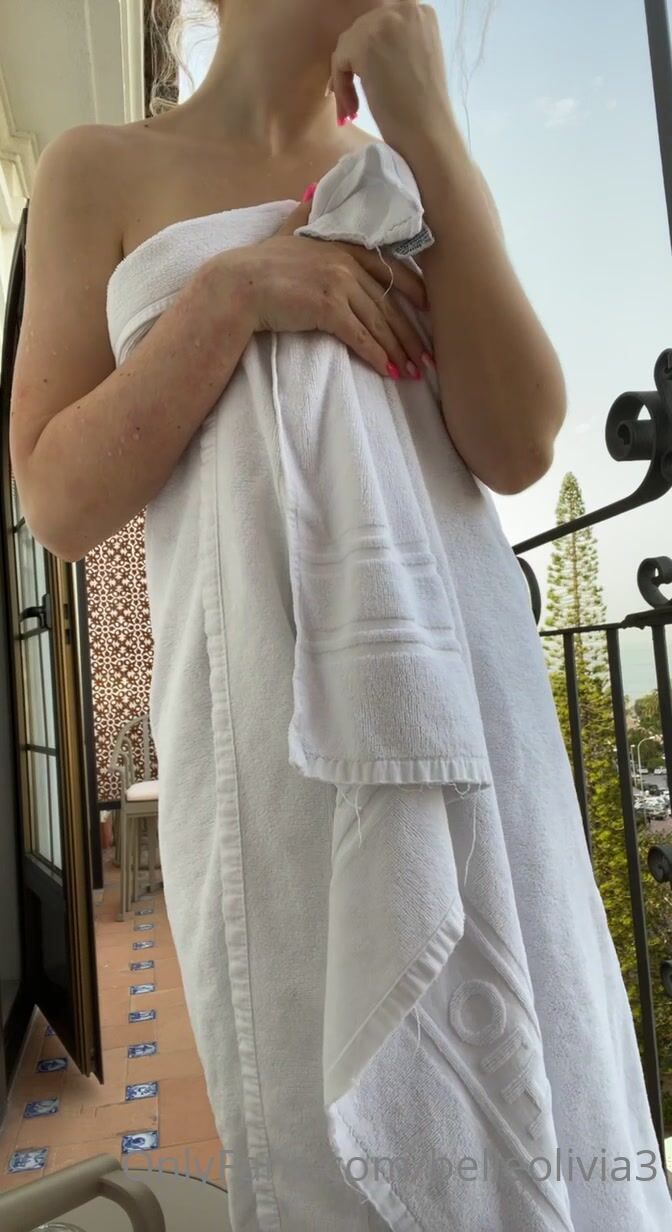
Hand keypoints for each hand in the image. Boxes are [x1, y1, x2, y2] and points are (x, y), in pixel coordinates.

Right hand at [224, 197, 431, 380]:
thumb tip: (313, 192)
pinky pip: (360, 336)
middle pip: (389, 303)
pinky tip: (390, 371)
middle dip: (411, 334)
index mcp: (343, 246)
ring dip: (399, 351)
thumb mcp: (290, 229)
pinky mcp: (327, 308)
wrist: (239, 283)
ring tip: (414, 372)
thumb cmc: (261, 262)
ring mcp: (339, 285)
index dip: (414, 292)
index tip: (429, 310)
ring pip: (379, 322)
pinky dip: (377, 356)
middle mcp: (346, 263)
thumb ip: (308, 214)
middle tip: (427, 357)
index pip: (390, 269)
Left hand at [329, 3, 452, 159]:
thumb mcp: (416, 58)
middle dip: (355, 63)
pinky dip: (342, 86)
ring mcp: (384, 22)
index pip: (380, 22)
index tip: (366, 78)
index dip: (369, 51)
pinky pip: (339, 60)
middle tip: (355, 99)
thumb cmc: (425, 106)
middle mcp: (404, 8)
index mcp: (420, 11)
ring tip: (354, 108)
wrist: (428, 130)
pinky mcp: (364, 43)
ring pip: (348, 43)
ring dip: (347, 77)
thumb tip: (365, 45)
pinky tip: (353, 109)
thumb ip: (396, 42)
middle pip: (362, 29)